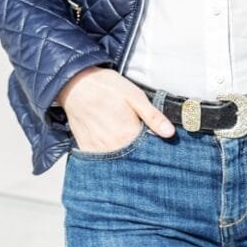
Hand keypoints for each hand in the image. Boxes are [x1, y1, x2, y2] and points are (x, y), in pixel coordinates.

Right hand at [56, 67, 175, 151]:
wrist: (76, 84)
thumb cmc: (107, 87)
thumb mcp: (134, 95)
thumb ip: (152, 116)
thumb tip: (170, 133)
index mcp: (128, 135)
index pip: (148, 153)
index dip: (155, 149)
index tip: (159, 145)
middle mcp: (112, 148)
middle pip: (133, 160)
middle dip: (140, 156)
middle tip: (143, 144)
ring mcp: (98, 151)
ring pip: (117, 163)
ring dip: (125, 158)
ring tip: (127, 145)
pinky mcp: (86, 150)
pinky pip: (101, 161)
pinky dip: (109, 158)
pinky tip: (112, 147)